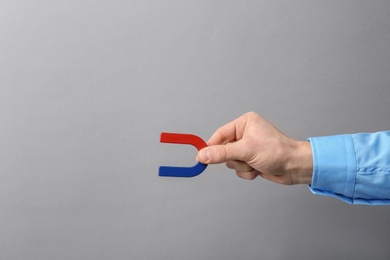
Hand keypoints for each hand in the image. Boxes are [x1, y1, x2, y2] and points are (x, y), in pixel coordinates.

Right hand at [197, 112, 312, 184]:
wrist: (295, 167)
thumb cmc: (277, 152)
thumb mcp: (246, 151)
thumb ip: (222, 153)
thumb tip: (202, 155)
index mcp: (244, 123)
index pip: (220, 134)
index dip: (210, 147)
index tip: (201, 157)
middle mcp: (246, 134)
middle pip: (224, 150)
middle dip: (235, 159)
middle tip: (246, 159)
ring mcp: (249, 148)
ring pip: (231, 162)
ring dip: (242, 167)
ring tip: (256, 163)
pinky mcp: (252, 160)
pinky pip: (239, 169)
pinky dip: (248, 172)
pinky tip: (259, 169)